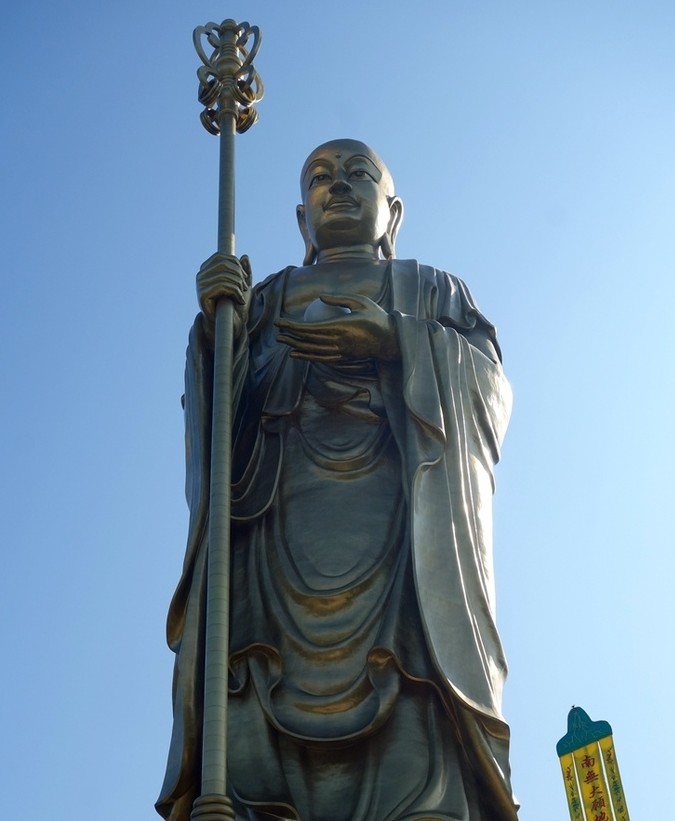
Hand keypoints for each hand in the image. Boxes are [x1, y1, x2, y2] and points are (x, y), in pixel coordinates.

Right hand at [196, 252, 251, 337]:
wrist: (229, 323)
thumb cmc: (235, 303)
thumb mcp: (242, 285)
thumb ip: (244, 271)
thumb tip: (245, 257)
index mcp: (206, 269)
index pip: (220, 257)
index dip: (235, 263)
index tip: (245, 277)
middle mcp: (200, 275)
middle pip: (223, 264)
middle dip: (239, 274)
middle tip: (246, 287)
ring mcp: (200, 285)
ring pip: (224, 275)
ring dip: (239, 285)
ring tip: (243, 295)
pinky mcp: (202, 294)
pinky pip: (222, 286)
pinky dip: (236, 292)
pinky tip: (240, 301)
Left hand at [275, 293, 399, 361]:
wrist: (390, 339)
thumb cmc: (376, 316)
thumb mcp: (360, 301)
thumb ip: (340, 298)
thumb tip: (320, 297)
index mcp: (342, 326)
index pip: (311, 327)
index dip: (293, 325)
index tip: (281, 322)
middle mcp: (339, 341)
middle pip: (309, 340)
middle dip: (291, 335)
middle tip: (277, 331)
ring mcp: (341, 351)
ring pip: (313, 351)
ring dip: (296, 347)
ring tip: (283, 342)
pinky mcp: (344, 357)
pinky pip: (321, 358)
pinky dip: (307, 357)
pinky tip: (297, 354)